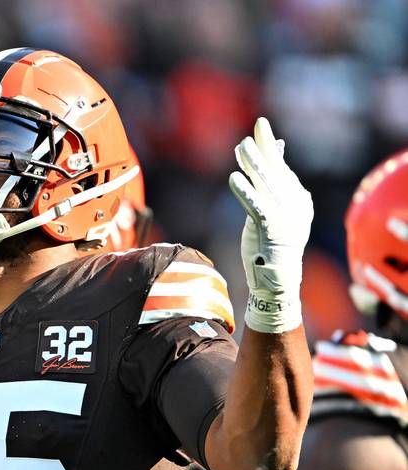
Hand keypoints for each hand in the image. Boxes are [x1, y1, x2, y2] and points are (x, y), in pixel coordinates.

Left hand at [228, 117, 312, 333]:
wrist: (278, 279)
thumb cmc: (273, 244)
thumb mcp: (277, 210)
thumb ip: (274, 183)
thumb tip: (275, 150)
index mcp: (299, 199)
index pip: (282, 167)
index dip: (270, 147)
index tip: (261, 127)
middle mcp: (295, 205)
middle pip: (276, 171)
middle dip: (263, 149)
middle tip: (253, 129)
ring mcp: (285, 216)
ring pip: (267, 184)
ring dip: (253, 164)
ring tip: (241, 147)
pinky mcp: (270, 228)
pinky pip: (256, 206)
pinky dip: (245, 191)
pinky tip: (234, 179)